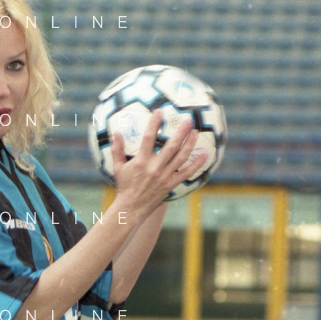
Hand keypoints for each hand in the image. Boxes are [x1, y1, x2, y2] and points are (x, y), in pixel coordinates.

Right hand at [112, 110, 207, 225]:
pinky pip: (186, 173)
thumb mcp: (118, 167)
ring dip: (190, 144)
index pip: (148, 138)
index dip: (154, 123)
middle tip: (188, 120)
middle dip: (181, 132)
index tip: (160, 111)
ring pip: (181, 157)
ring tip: (196, 132)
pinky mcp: (171, 184)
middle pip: (171, 146)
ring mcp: (164, 176)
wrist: (131, 208)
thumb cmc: (124, 186)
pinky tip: (205, 155)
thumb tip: (115, 132)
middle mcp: (155, 167)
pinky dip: (197, 164)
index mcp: (141, 161)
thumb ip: (117, 149)